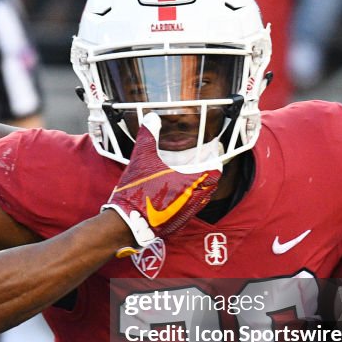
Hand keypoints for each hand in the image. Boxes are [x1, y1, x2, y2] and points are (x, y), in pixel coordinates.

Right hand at [102, 113, 219, 254]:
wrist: (126, 222)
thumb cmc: (136, 191)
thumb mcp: (141, 158)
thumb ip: (148, 136)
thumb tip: (151, 118)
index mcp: (189, 182)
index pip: (215, 171)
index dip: (214, 162)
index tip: (211, 155)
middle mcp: (192, 199)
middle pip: (210, 185)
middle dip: (207, 174)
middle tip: (199, 165)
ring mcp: (186, 213)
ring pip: (201, 198)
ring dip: (198, 188)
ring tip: (188, 178)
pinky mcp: (177, 224)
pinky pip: (191, 210)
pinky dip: (188, 201)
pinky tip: (176, 195)